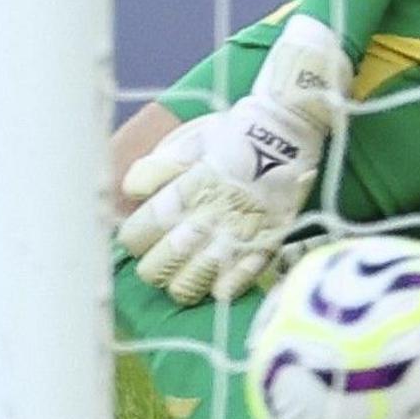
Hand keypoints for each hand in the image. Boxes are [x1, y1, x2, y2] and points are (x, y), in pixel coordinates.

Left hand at [113, 17, 347, 303]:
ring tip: (182, 275)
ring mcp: (236, 237)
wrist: (288, 130)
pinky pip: (235, 283)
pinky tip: (214, 285)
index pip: (138, 234)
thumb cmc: (234, 134)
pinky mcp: (265, 246)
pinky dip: (220, 289)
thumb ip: (157, 168)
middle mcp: (206, 219)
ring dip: (180, 283)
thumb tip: (131, 191)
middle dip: (151, 266)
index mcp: (184, 192)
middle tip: (158, 258)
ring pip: (190, 283)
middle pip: (158, 266)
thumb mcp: (190, 141)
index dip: (132, 239)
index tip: (138, 235)